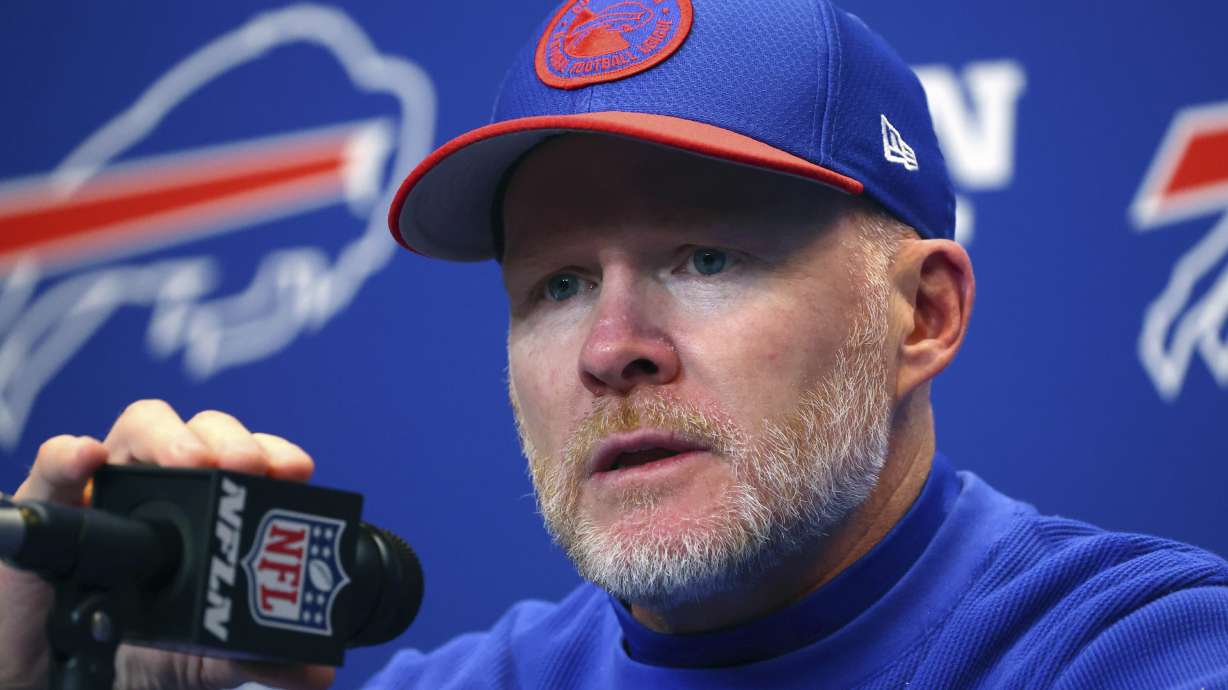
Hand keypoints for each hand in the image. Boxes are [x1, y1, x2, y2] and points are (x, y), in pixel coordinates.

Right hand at [0, 400, 334, 689]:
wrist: (62, 672)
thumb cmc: (139, 645)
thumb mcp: (206, 657)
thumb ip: (259, 657)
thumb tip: (316, 672)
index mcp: (215, 507)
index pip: (252, 457)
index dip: (276, 453)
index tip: (295, 471)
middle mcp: (167, 484)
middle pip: (206, 433)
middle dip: (232, 440)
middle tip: (246, 466)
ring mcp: (109, 485)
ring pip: (141, 430)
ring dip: (170, 435)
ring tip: (191, 459)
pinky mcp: (49, 500)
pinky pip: (55, 463)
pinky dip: (72, 453)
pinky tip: (88, 458)